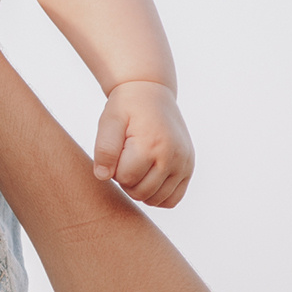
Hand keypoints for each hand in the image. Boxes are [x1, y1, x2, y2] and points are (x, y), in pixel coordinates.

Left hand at [93, 80, 194, 207]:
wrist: (151, 92)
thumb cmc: (126, 107)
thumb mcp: (110, 121)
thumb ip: (104, 149)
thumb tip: (103, 176)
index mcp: (152, 144)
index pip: (125, 179)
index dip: (114, 169)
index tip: (116, 151)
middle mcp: (173, 156)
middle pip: (141, 192)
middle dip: (126, 181)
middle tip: (123, 159)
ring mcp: (184, 163)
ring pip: (157, 199)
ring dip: (141, 189)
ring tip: (135, 166)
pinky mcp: (189, 167)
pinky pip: (173, 199)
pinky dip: (158, 196)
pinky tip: (148, 178)